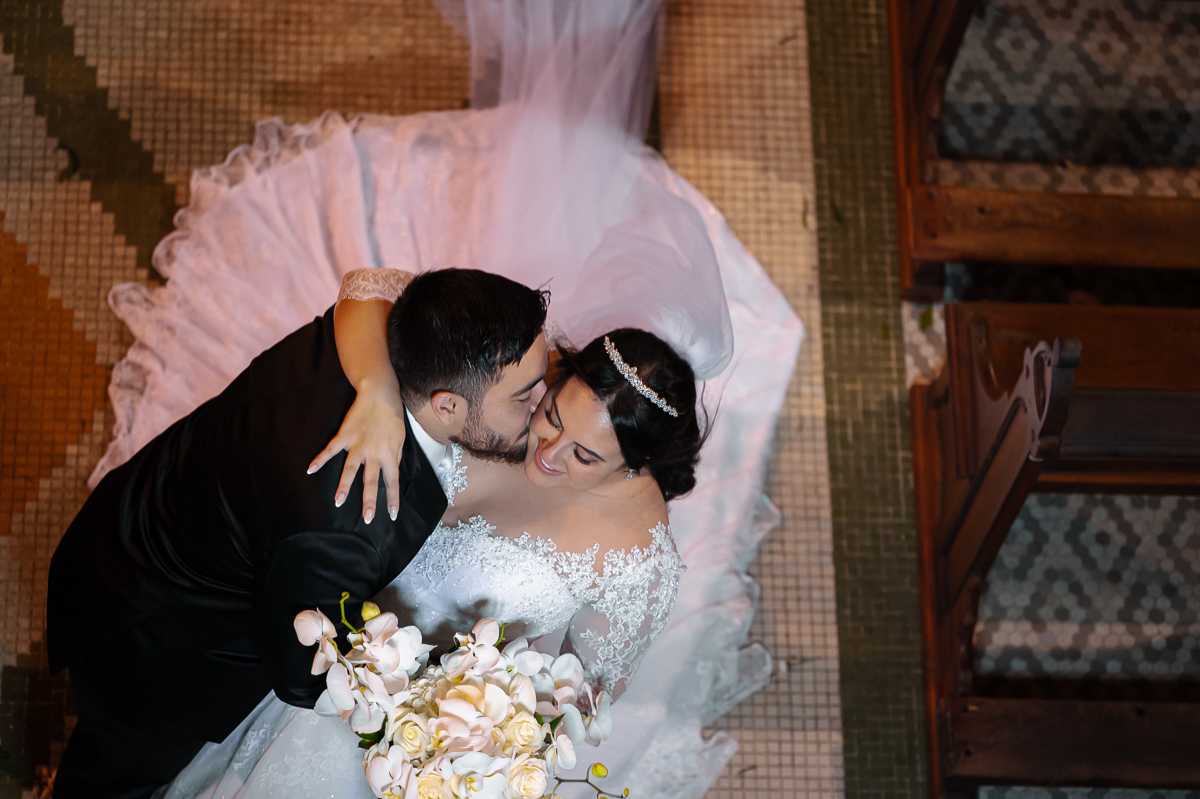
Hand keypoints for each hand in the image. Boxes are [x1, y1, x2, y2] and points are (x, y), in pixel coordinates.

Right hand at [308, 380, 405, 523]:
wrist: (380, 395)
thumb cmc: (392, 417)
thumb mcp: (399, 438)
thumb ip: (394, 456)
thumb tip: (391, 472)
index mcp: (389, 454)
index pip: (392, 481)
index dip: (392, 499)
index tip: (392, 515)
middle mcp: (373, 452)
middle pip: (371, 480)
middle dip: (369, 500)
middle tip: (367, 518)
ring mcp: (357, 444)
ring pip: (350, 469)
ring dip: (344, 486)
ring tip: (338, 502)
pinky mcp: (344, 435)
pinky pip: (331, 450)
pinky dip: (319, 459)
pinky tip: (310, 470)